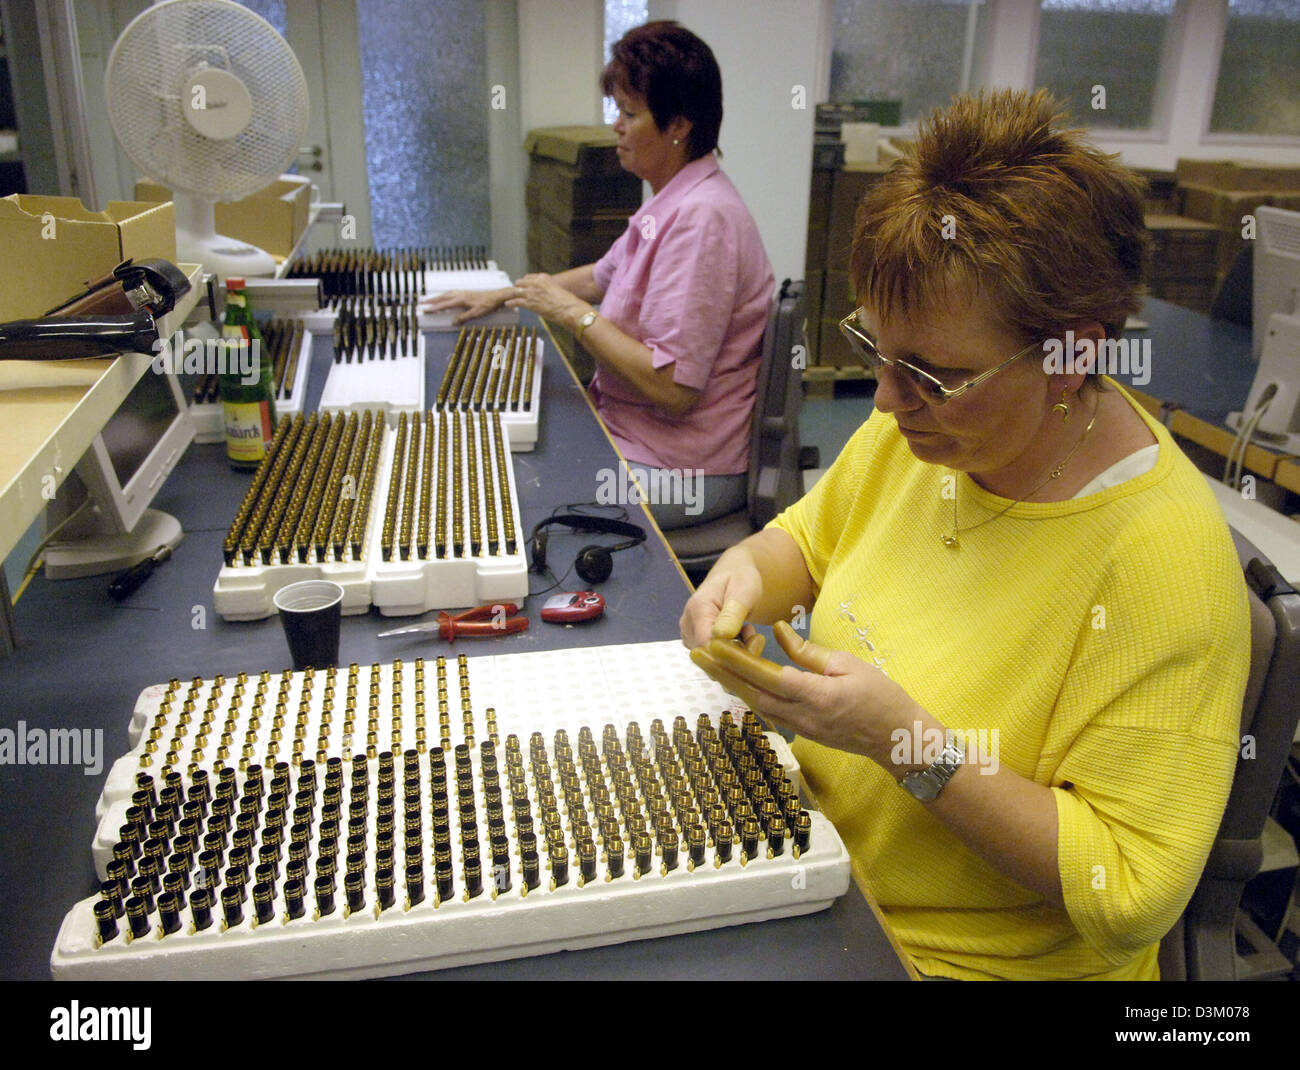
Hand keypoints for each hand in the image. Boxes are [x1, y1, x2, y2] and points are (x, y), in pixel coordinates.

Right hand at [420, 287, 511, 324]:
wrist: (498, 296)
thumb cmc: (489, 304)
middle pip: (443, 297)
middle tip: (422, 303)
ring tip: (431, 300)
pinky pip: (452, 293)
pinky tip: (446, 297)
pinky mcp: (467, 293)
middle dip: (432, 301)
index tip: (425, 310)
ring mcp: (464, 293)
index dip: (434, 308)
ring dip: (438, 297)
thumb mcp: (476, 313)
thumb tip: (453, 322)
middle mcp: (460, 294)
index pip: (444, 304)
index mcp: (461, 299)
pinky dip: (446, 295)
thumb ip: (464, 317)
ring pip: (447, 294)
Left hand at [504, 273, 588, 324]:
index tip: (522, 285)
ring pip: (516, 291)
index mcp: (543, 278)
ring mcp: (531, 293)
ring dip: (511, 295)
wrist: (568, 309)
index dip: (524, 282)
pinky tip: (508, 304)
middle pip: (520, 283)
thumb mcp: (557, 289)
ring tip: (508, 298)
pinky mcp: (529, 303)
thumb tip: (546, 294)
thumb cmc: (566, 302)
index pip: (528, 277)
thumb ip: (548, 289)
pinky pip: (515, 301)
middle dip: (517, 288)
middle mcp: (536, 283)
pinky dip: (510, 303)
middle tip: (515, 292)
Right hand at [679, 559, 764, 649]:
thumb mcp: (744, 590)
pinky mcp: (694, 639)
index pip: (706, 645)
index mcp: (698, 608)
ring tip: (747, 630)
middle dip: (736, 652)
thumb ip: (733, 614)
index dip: (731, 653)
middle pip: (709, 655)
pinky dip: (730, 651)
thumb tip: (721, 636)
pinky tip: (739, 636)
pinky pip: (712, 656)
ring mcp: (688, 633)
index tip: (755, 640)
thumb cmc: (741, 579)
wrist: (733, 574)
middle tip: (755, 635)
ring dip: (735, 651)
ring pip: (712, 658)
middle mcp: (687, 623)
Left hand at [690, 621, 926, 767]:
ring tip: (709, 665)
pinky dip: (748, 694)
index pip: (765, 676)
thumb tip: (779, 632)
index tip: (713, 645)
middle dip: (721, 674)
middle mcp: (801, 715)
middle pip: (751, 693)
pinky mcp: (802, 732)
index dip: (736, 661)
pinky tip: (737, 682)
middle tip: (696, 654)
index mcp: (815, 695)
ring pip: (756, 704)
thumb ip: (808, 652)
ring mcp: (800, 727)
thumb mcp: (847, 665)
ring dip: (731, 684)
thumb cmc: (880, 697)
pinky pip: (768, 711)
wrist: (898, 739)